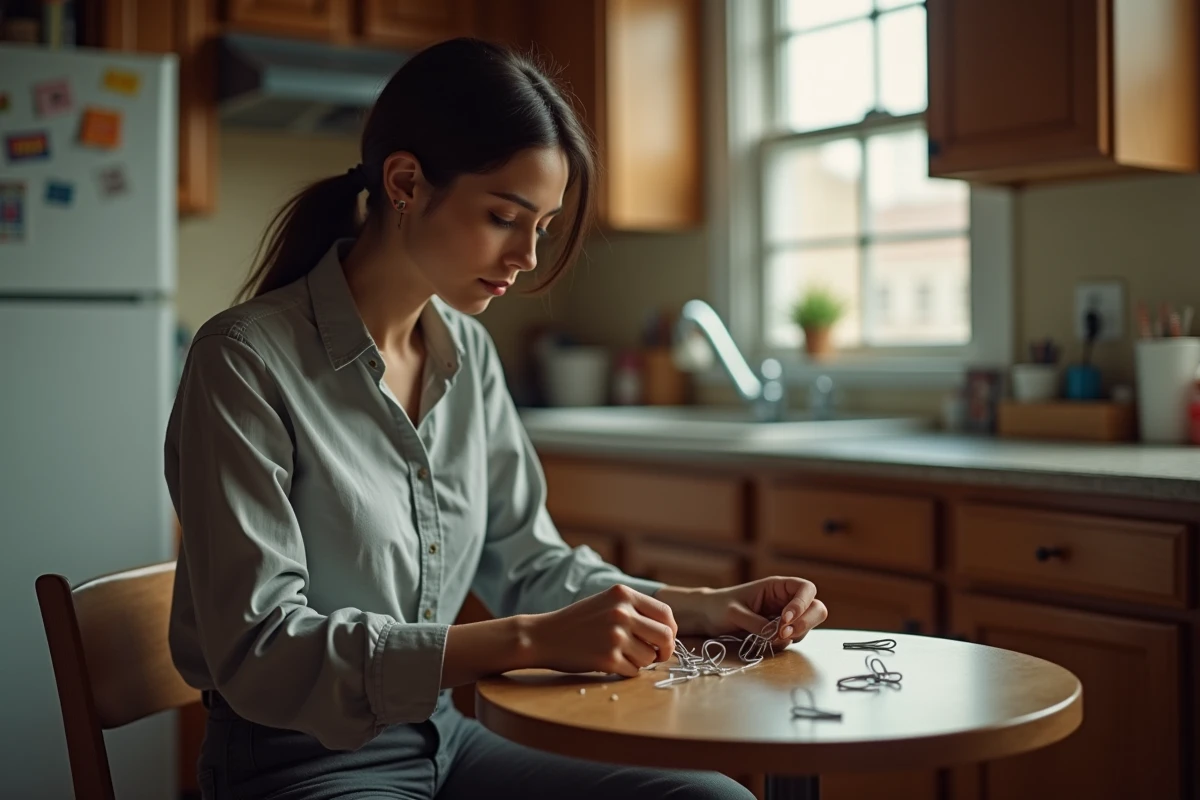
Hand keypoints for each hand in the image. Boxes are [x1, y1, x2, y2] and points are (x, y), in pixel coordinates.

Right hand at [526, 584, 677, 677]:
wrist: (544, 636)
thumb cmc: (578, 622)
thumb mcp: (606, 602)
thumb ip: (635, 610)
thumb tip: (668, 631)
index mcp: (623, 594)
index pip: (665, 614)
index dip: (670, 631)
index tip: (665, 640)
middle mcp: (622, 613)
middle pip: (665, 637)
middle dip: (665, 650)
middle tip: (657, 656)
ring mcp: (615, 636)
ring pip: (650, 657)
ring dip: (641, 662)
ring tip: (621, 655)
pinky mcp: (608, 659)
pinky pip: (634, 671)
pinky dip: (626, 671)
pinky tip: (609, 663)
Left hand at [658, 576, 826, 649]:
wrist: (708, 617)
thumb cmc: (719, 606)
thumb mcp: (734, 612)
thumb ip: (755, 622)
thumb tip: (774, 634)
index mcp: (777, 587)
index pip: (806, 589)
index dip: (802, 603)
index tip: (785, 618)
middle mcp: (785, 600)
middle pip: (816, 608)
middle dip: (805, 622)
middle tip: (783, 633)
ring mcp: (785, 617)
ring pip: (807, 626)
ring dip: (796, 634)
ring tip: (772, 639)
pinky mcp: (779, 632)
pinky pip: (793, 638)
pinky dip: (785, 642)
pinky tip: (768, 642)